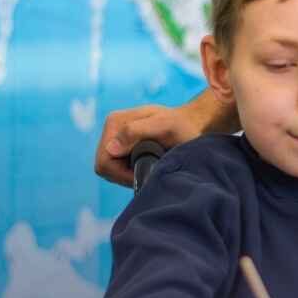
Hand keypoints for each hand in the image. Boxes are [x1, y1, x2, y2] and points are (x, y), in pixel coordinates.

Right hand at [94, 90, 226, 185]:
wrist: (193, 125)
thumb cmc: (183, 125)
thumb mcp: (164, 126)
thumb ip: (136, 132)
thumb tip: (112, 148)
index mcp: (115, 122)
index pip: (104, 161)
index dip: (121, 174)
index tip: (145, 172)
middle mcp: (112, 130)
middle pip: (105, 168)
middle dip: (125, 175)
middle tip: (150, 172)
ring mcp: (117, 140)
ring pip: (112, 171)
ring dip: (130, 174)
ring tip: (152, 167)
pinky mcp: (124, 149)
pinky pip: (120, 170)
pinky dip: (133, 172)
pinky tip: (150, 166)